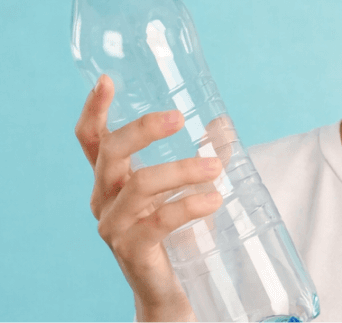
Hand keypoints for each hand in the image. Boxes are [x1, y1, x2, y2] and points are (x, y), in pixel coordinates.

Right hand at [74, 75, 222, 322]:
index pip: (92, 140)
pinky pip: (157, 221)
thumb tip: (221, 123)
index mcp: (112, 178)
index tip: (106, 80)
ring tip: (217, 167)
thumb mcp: (185, 186)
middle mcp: (105, 199)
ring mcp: (115, 226)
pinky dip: (189, 205)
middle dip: (143, 129)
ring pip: (139, 185)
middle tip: (178, 118)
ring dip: (182, 170)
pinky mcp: (132, 251)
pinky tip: (214, 200)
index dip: (94, 109)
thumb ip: (203, 153)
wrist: (173, 291)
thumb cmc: (175, 230)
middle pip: (110, 153)